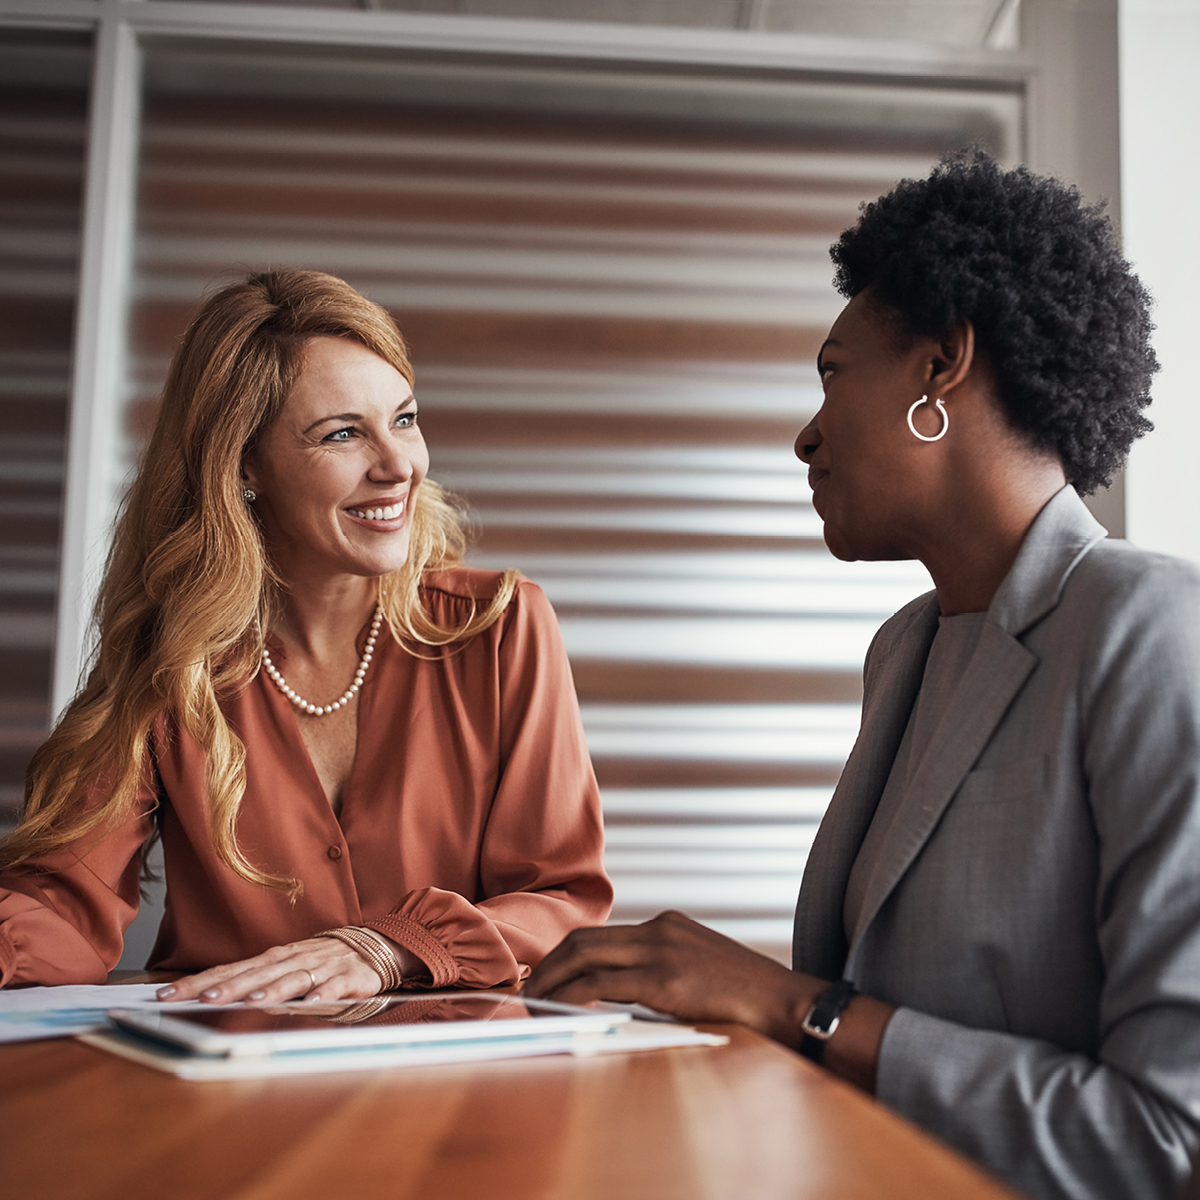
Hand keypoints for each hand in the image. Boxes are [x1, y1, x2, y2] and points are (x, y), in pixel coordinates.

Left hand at [155, 936, 385, 1004]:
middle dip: (227, 987)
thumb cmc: (322, 959)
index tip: (166, 994)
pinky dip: (324, 993)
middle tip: (199, 999)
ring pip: (292, 978)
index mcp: (273, 959)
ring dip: (271, 990)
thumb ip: (255, 982)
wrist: (376, 944)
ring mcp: (321, 966)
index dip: (198, 982)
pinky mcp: (349, 976)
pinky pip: (335, 986)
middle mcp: (292, 959)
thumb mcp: (285, 967)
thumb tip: (211, 998)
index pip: (228, 970)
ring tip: (250, 1001)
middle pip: (254, 974)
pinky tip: (313, 1003)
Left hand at [523, 911, 823, 1044]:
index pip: (600, 934)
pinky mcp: (665, 979)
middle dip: (547, 965)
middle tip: (524, 990)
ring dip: (551, 980)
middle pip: (584, 940)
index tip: (543, 975)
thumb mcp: (699, 970)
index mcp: (666, 925)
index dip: (564, 955)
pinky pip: (601, 984)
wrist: (785, 1003)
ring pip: (585, 957)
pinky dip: (572, 996)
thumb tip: (617, 995)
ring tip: (532, 1003)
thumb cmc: (744, 998)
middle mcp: (659, 930)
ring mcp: (661, 951)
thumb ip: (662, 971)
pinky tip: (558, 1010)